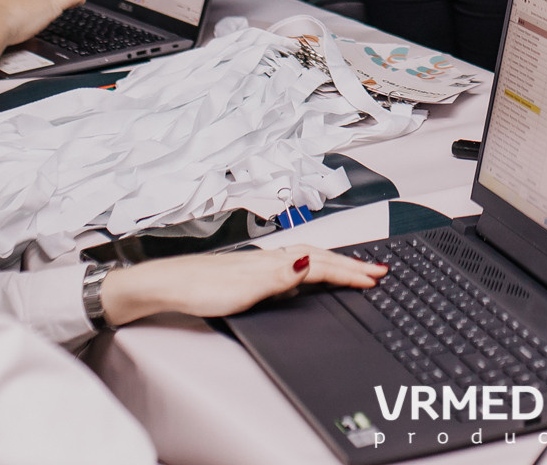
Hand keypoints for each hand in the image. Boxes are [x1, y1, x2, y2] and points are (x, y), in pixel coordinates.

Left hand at [99, 244, 385, 324]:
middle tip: (378, 270)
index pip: (321, 265)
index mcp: (274, 260)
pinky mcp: (253, 272)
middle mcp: (271, 257)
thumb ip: (280, 276)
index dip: (350, 272)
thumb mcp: (244, 288)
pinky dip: (314, 268)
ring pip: (309, 259)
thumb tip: (310, 261)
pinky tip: (310, 275)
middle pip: (320, 258)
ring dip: (335, 263)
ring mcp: (262, 263)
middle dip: (351, 264)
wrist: (168, 285)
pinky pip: (295, 266)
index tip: (375, 278)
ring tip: (356, 268)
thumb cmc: (200, 288)